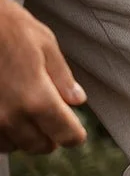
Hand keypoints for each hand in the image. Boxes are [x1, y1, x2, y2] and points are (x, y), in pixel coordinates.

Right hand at [0, 0, 86, 153]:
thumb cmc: (8, 29)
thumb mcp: (45, 45)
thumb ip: (62, 77)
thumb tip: (76, 99)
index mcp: (36, 99)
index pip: (65, 133)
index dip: (74, 134)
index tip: (76, 131)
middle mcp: (10, 117)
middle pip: (40, 146)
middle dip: (52, 136)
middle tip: (55, 119)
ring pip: (15, 146)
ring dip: (26, 136)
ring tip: (29, 114)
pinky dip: (5, 133)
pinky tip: (9, 114)